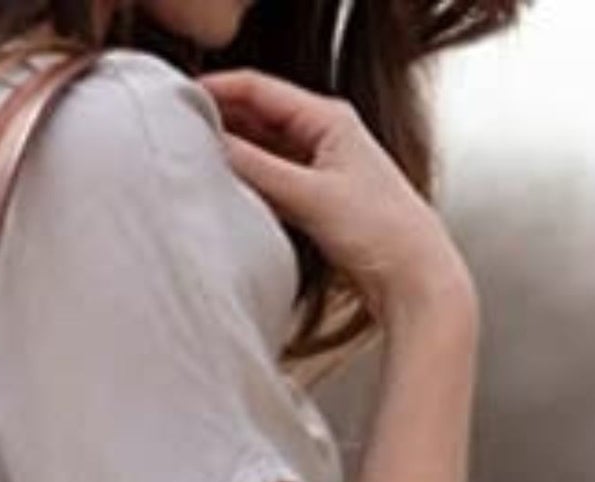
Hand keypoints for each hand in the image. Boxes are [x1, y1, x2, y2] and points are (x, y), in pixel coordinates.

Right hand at [195, 67, 475, 330]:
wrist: (415, 280)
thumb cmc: (382, 232)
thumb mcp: (311, 196)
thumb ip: (259, 169)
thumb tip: (214, 147)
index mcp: (330, 118)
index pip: (261, 89)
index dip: (218, 90)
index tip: (181, 100)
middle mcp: (325, 135)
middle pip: (259, 116)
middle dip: (221, 121)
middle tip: (180, 134)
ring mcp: (321, 167)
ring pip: (263, 149)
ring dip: (234, 154)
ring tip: (196, 161)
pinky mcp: (318, 199)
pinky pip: (272, 180)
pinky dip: (249, 181)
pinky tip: (228, 190)